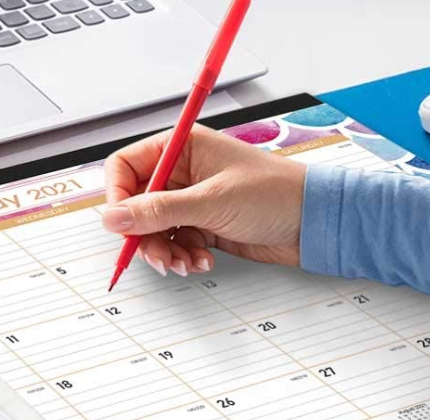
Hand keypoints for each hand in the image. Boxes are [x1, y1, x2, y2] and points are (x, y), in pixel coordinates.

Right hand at [102, 124, 306, 275]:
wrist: (315, 222)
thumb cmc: (276, 194)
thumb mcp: (211, 202)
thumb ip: (158, 211)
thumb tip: (114, 217)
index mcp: (182, 147)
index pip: (126, 167)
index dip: (117, 196)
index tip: (121, 225)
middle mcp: (184, 171)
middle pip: (137, 204)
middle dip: (143, 234)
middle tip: (157, 256)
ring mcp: (194, 199)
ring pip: (154, 229)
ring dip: (164, 251)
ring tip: (184, 263)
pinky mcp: (205, 224)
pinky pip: (176, 242)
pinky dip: (183, 256)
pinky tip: (202, 262)